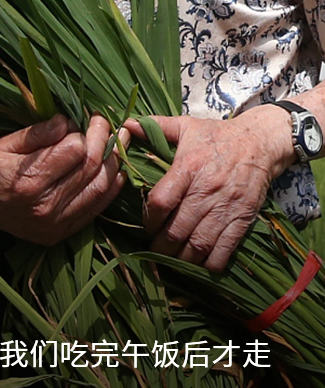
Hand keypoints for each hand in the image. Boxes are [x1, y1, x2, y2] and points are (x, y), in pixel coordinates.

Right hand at [0, 112, 127, 244]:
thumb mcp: (3, 143)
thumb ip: (36, 134)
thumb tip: (67, 121)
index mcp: (28, 182)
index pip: (75, 150)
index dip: (85, 130)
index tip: (85, 116)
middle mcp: (44, 207)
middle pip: (91, 168)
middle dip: (104, 140)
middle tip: (105, 122)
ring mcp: (54, 224)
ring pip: (100, 188)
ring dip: (114, 162)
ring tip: (119, 140)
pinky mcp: (60, 233)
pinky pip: (95, 209)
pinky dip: (110, 188)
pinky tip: (116, 170)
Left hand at [124, 106, 293, 271]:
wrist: (261, 142)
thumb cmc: (218, 135)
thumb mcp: (186, 126)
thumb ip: (155, 127)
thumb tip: (126, 124)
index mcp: (188, 167)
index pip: (161, 201)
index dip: (149, 219)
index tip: (147, 224)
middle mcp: (205, 190)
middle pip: (176, 230)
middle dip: (161, 246)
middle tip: (154, 250)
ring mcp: (225, 207)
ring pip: (198, 244)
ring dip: (182, 258)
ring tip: (172, 259)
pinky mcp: (242, 219)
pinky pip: (224, 249)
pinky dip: (210, 263)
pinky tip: (199, 263)